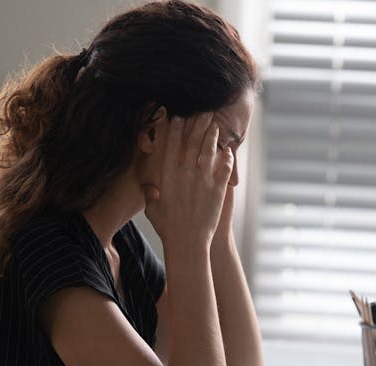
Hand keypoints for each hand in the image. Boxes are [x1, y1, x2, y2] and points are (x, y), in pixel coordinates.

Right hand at [143, 113, 233, 251]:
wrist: (187, 242)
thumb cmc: (168, 228)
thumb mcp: (153, 210)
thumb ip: (150, 195)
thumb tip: (147, 187)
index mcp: (168, 176)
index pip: (171, 146)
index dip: (175, 130)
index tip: (178, 116)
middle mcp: (185, 174)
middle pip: (192, 143)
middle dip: (197, 125)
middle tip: (203, 112)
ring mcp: (203, 181)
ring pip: (208, 151)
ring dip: (212, 136)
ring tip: (215, 125)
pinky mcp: (218, 189)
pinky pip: (224, 168)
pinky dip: (227, 158)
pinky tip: (228, 151)